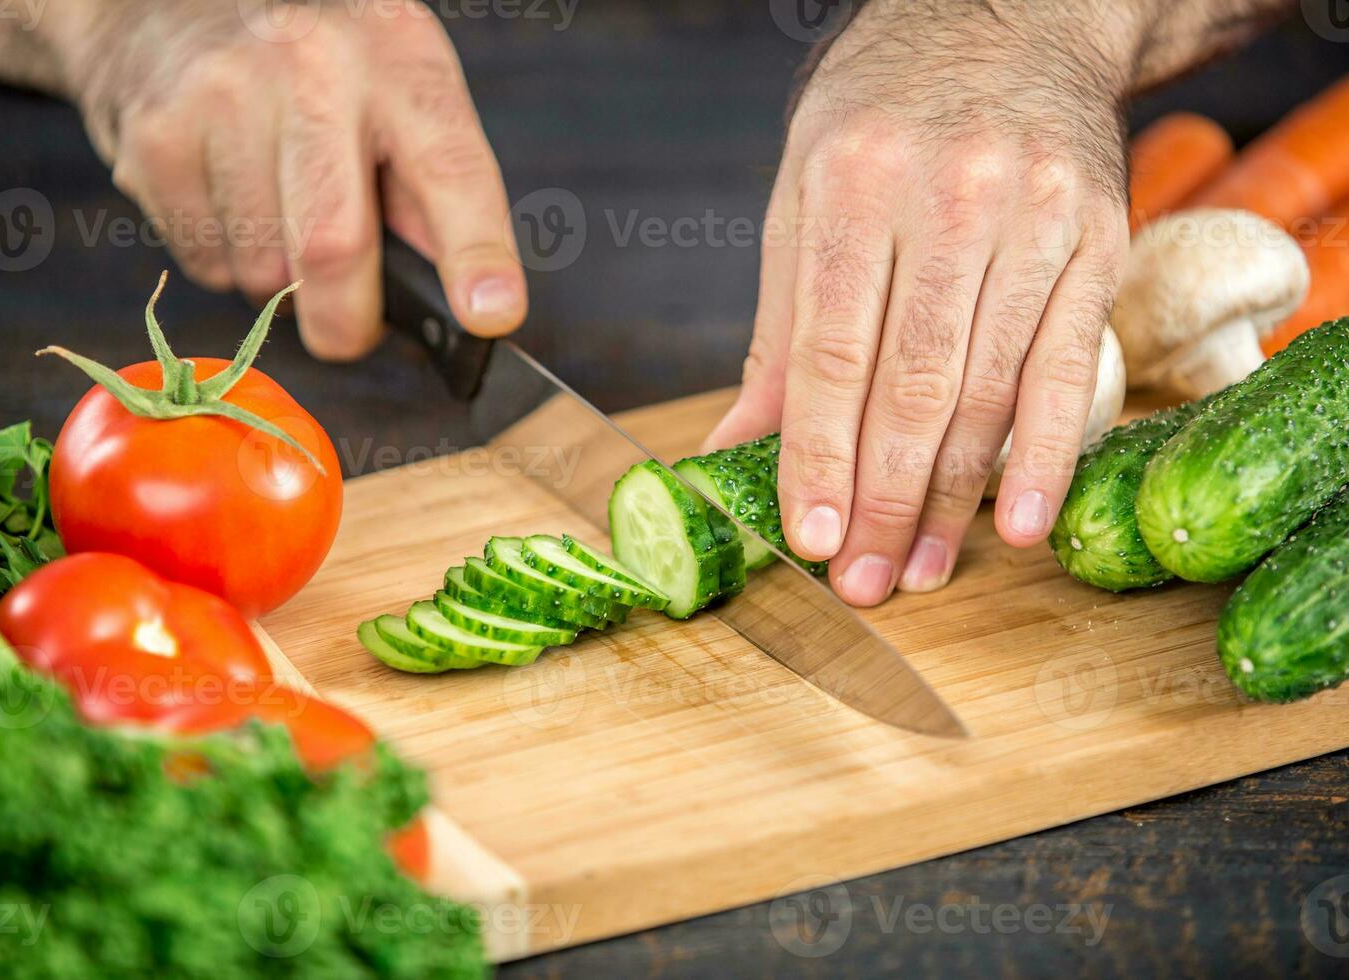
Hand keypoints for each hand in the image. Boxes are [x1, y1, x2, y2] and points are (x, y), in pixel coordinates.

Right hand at [63, 0, 525, 359]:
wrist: (173, 0)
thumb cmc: (316, 63)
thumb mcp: (399, 91)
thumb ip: (433, 191)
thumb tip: (473, 301)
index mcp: (398, 64)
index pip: (450, 169)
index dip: (475, 253)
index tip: (490, 315)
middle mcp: (312, 72)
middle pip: (332, 246)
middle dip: (347, 321)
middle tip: (351, 328)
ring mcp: (223, 100)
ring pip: (262, 272)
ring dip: (281, 284)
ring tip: (280, 216)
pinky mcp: (155, 140)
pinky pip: (206, 262)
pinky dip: (228, 261)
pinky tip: (230, 200)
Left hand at [705, 0, 1133, 605]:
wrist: (1011, 19)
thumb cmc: (885, 113)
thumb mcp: (802, 195)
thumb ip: (779, 330)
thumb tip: (737, 447)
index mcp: (852, 184)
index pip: (830, 353)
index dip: (818, 457)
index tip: (808, 539)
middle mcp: (946, 200)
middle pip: (912, 385)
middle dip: (881, 499)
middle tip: (862, 582)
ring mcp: (1033, 219)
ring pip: (987, 389)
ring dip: (950, 498)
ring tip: (919, 569)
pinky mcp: (1097, 240)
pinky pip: (1069, 368)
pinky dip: (1045, 455)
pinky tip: (1020, 524)